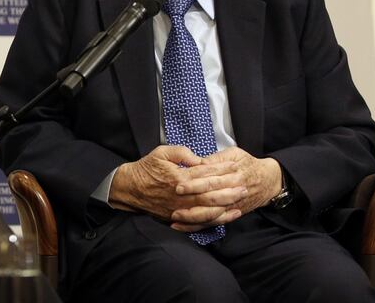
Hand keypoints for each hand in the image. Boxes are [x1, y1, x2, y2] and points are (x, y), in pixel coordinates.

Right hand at [109, 145, 242, 220]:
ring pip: (210, 209)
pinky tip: (229, 215)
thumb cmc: (146, 169)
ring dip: (227, 204)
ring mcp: (182, 208)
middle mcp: (183, 195)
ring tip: (241, 198)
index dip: (223, 170)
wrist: (130, 188)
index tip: (235, 166)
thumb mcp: (161, 152)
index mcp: (180, 177)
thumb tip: (199, 159)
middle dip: (230, 189)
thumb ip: (181, 153)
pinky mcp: (180, 217)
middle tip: (244, 184)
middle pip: (212, 193)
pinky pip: (202, 221)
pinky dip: (217, 219)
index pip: (207, 174)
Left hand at [169, 147, 281, 230]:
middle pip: (211, 196)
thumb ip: (216, 157)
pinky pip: (214, 222)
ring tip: (176, 216)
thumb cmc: (248, 164)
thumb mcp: (235, 153)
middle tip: (174, 200)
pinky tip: (184, 226)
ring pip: (213, 213)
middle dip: (192, 199)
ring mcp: (232, 204)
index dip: (194, 181)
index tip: (179, 184)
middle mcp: (233, 190)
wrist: (269, 181)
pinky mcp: (231, 214)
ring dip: (194, 216)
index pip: (211, 178)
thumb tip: (198, 162)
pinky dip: (199, 226)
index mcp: (233, 172)